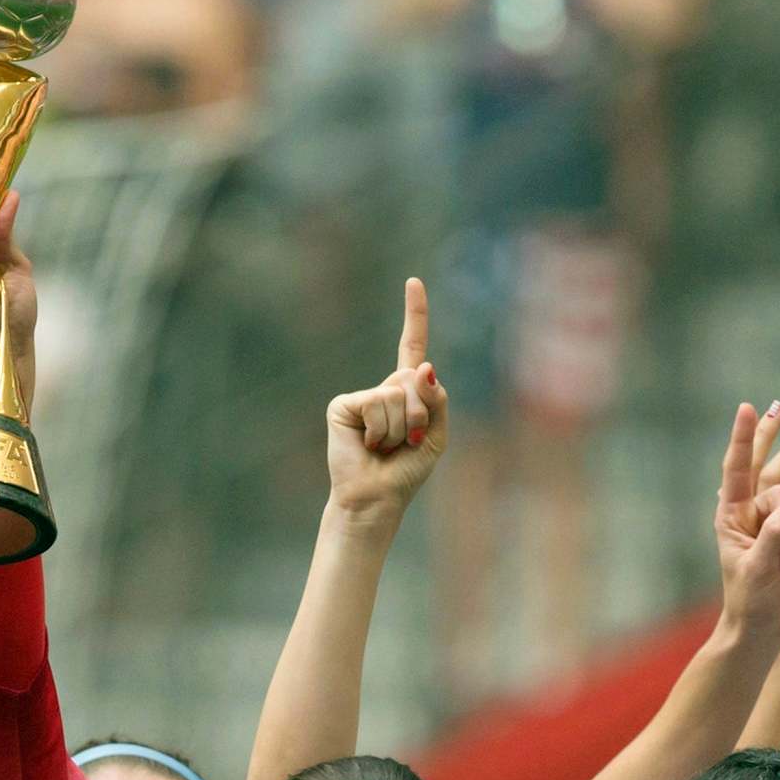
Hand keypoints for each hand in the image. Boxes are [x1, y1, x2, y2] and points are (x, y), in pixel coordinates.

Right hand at [323, 277, 447, 521]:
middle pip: (415, 377)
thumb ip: (437, 400)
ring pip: (397, 393)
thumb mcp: (436, 435)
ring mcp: (361, 396)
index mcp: (405, 392)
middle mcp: (383, 389)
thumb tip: (423, 367)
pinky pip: (378, 403)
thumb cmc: (405, 471)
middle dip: (420, 413)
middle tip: (407, 441)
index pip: (412, 346)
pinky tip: (369, 444)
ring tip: (387, 446)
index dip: (414, 314)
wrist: (376, 498)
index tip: (413, 281)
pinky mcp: (343, 405)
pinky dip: (382, 429)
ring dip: (402, 427)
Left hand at [714, 401, 779, 643]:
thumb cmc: (750, 602)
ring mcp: (776, 525)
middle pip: (766, 467)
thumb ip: (777, 533)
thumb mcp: (759, 568)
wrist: (765, 631)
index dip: (744, 439)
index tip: (747, 408)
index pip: (736, 470)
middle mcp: (751, 516)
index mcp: (730, 518)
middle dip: (774, 439)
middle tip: (779, 406)